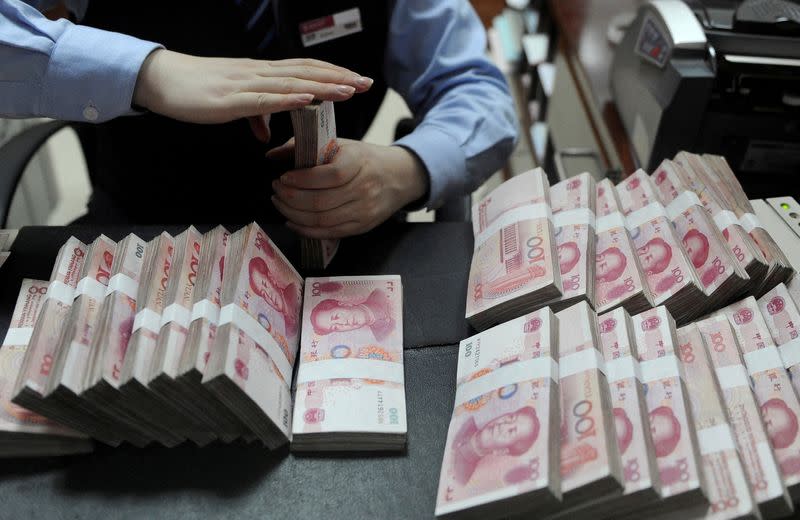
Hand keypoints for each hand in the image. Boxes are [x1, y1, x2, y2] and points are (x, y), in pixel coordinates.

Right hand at [133, 50, 372, 124]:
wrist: (161, 80)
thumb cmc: (195, 91)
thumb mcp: (232, 105)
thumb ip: (254, 115)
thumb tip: (267, 135)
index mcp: (260, 75)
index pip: (303, 69)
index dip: (331, 73)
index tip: (356, 80)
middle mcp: (259, 74)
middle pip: (306, 72)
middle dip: (338, 77)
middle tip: (367, 83)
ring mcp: (246, 84)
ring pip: (292, 82)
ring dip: (323, 85)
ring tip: (349, 89)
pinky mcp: (231, 99)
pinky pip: (264, 99)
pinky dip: (288, 98)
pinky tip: (308, 98)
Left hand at [268, 139, 428, 237]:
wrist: (399, 177)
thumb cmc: (364, 159)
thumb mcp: (341, 145)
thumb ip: (305, 147)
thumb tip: (272, 155)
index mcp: (359, 162)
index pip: (329, 176)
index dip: (301, 180)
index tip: (283, 177)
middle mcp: (364, 188)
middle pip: (321, 202)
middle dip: (291, 199)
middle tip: (276, 191)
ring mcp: (364, 210)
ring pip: (322, 220)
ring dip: (294, 215)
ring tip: (280, 204)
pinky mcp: (362, 226)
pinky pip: (329, 233)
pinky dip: (306, 230)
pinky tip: (292, 221)